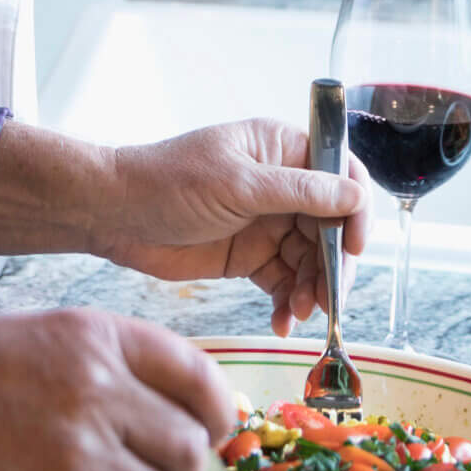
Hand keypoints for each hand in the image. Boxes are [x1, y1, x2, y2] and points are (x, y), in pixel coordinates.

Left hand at [96, 120, 373, 337]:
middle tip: (327, 298)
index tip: (355, 247)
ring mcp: (266, 223)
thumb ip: (300, 192)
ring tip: (299, 312)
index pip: (341, 174)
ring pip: (310, 260)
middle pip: (331, 226)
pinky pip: (284, 282)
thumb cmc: (170, 182)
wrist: (114, 215)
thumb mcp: (239, 184)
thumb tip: (356, 196)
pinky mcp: (249, 257)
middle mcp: (281, 185)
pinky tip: (282, 321)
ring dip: (312, 289)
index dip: (355, 211)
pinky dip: (287, 303)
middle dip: (333, 263)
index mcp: (282, 149)